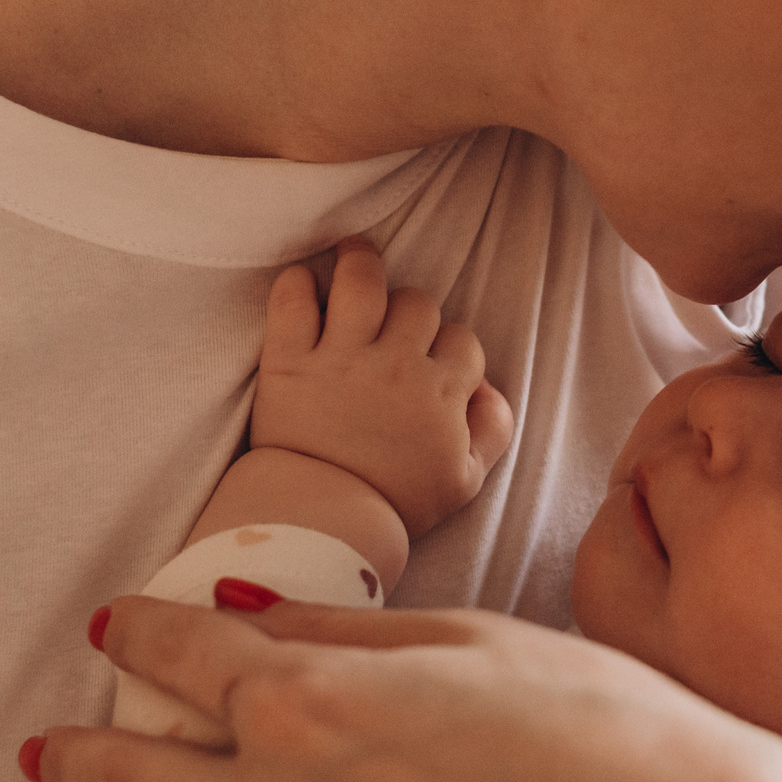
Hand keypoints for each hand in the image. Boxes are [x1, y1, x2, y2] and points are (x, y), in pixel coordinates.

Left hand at [32, 595, 781, 781]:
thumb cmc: (610, 732)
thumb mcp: (477, 642)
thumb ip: (345, 635)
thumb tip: (245, 621)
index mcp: (312, 701)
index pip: (177, 654)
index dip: (135, 631)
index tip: (115, 626)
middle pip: (132, 780)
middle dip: (82, 755)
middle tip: (51, 750)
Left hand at [251, 238, 513, 536]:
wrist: (319, 527)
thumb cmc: (393, 506)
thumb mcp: (465, 480)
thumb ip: (493, 429)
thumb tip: (487, 388)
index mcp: (441, 392)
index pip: (462, 340)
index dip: (448, 346)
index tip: (429, 359)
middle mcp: (397, 365)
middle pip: (418, 303)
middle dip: (409, 310)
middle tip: (389, 321)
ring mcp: (341, 358)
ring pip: (363, 278)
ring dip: (360, 260)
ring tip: (352, 253)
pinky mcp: (288, 361)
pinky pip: (294, 298)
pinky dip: (297, 283)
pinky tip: (302, 286)